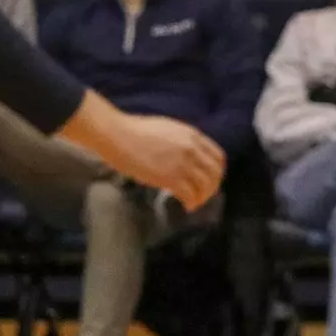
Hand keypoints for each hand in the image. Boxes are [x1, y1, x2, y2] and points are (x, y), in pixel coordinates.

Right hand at [59, 95, 223, 211]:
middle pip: (215, 174)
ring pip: (205, 186)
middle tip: (203, 195)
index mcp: (193, 136)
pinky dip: (191, 202)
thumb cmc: (134, 130)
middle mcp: (192, 149)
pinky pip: (190, 194)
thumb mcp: (168, 129)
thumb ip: (182, 142)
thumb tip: (186, 156)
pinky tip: (186, 206)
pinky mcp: (171, 177)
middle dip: (211, 187)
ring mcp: (183, 163)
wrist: (117, 135)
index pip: (218, 157)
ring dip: (202, 197)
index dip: (217, 172)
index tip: (211, 179)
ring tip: (193, 203)